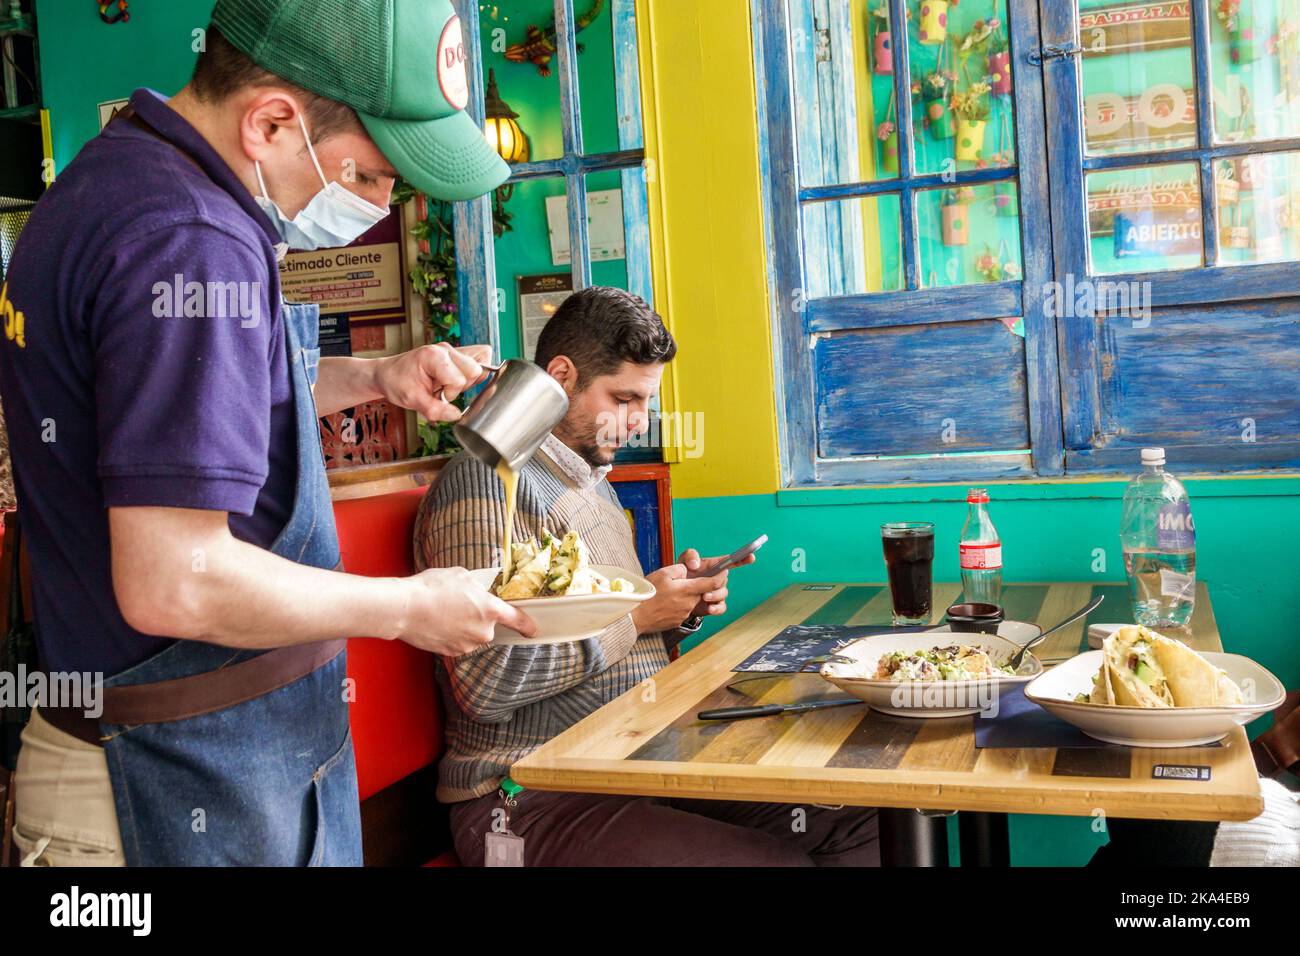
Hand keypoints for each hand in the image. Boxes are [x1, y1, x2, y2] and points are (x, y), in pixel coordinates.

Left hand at [374, 343, 492, 421]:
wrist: (388, 374)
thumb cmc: (396, 382)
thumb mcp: (412, 400)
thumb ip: (435, 410)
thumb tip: (457, 416)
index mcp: (433, 356)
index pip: (460, 379)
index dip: (450, 393)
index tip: (435, 395)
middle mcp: (446, 349)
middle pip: (476, 369)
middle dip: (462, 386)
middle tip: (443, 390)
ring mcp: (452, 350)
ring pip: (481, 364)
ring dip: (467, 381)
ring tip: (447, 384)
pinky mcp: (457, 354)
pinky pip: (479, 360)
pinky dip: (471, 375)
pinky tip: (454, 381)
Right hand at [397, 567, 537, 655]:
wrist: (404, 608)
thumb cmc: (432, 588)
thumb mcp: (462, 576)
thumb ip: (480, 586)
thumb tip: (483, 591)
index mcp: (490, 610)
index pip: (518, 620)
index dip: (527, 625)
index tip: (532, 629)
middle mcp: (483, 631)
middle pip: (489, 626)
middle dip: (479, 617)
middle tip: (460, 604)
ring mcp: (467, 644)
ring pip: (473, 634)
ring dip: (464, 625)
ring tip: (444, 611)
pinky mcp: (452, 652)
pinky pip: (459, 642)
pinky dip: (452, 634)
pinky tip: (438, 621)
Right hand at [631, 552, 728, 633]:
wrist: (635, 616)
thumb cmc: (647, 594)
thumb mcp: (662, 574)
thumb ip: (679, 570)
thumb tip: (688, 570)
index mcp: (687, 590)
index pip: (711, 583)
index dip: (720, 577)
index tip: (724, 572)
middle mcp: (689, 604)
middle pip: (702, 593)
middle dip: (698, 586)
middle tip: (685, 582)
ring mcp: (684, 614)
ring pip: (692, 602)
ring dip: (686, 596)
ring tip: (669, 593)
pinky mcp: (678, 622)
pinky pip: (683, 611)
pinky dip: (678, 606)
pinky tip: (666, 603)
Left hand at [679, 547, 755, 617]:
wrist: (676, 594)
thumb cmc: (683, 574)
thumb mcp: (683, 561)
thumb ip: (689, 556)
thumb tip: (695, 564)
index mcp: (714, 566)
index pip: (731, 561)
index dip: (743, 558)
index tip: (751, 557)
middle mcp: (719, 579)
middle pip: (725, 579)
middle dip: (718, 582)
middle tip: (707, 585)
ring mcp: (718, 592)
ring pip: (723, 594)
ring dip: (715, 595)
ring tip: (704, 596)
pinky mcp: (714, 605)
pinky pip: (721, 607)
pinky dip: (716, 608)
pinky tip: (710, 609)